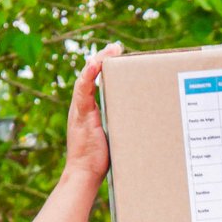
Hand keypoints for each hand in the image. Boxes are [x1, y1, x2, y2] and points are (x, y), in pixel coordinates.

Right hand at [64, 43, 123, 179]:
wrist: (85, 174)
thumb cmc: (99, 159)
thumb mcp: (112, 135)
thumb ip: (120, 123)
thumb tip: (141, 118)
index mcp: (90, 109)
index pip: (95, 81)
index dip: (104, 66)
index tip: (118, 54)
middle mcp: (83, 106)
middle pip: (91, 75)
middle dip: (103, 59)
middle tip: (117, 47)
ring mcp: (80, 109)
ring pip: (86, 79)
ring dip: (97, 62)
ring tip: (110, 50)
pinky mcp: (80, 115)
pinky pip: (82, 92)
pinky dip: (87, 77)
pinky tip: (95, 65)